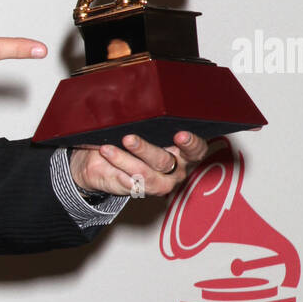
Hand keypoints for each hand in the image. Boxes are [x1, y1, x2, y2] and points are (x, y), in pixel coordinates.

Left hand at [69, 131, 208, 197]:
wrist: (106, 164)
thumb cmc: (133, 141)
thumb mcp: (142, 129)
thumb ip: (146, 123)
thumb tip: (134, 109)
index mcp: (184, 153)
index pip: (196, 149)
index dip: (191, 143)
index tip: (180, 135)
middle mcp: (175, 171)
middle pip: (163, 161)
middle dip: (144, 149)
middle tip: (128, 139)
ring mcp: (158, 184)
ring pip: (143, 174)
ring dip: (123, 160)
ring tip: (106, 149)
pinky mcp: (140, 192)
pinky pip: (128, 184)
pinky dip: (115, 172)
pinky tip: (106, 164)